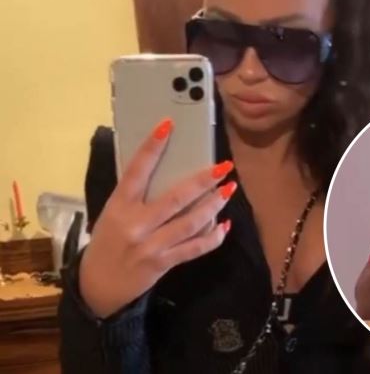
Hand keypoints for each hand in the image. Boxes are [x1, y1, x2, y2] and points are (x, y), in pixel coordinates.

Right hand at [79, 119, 236, 317]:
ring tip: (229, 189)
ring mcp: (151, 245)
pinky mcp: (163, 263)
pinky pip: (194, 249)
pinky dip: (212, 237)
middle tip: (224, 166)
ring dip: (213, 205)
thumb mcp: (111, 214)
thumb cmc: (106, 242)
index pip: (136, 171)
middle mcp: (136, 224)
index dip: (152, 147)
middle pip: (175, 198)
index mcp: (119, 206)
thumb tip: (164, 170)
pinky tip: (225, 226)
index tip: (168, 126)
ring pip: (190, 222)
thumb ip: (134, 197)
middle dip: (203, 180)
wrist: (97, 287)